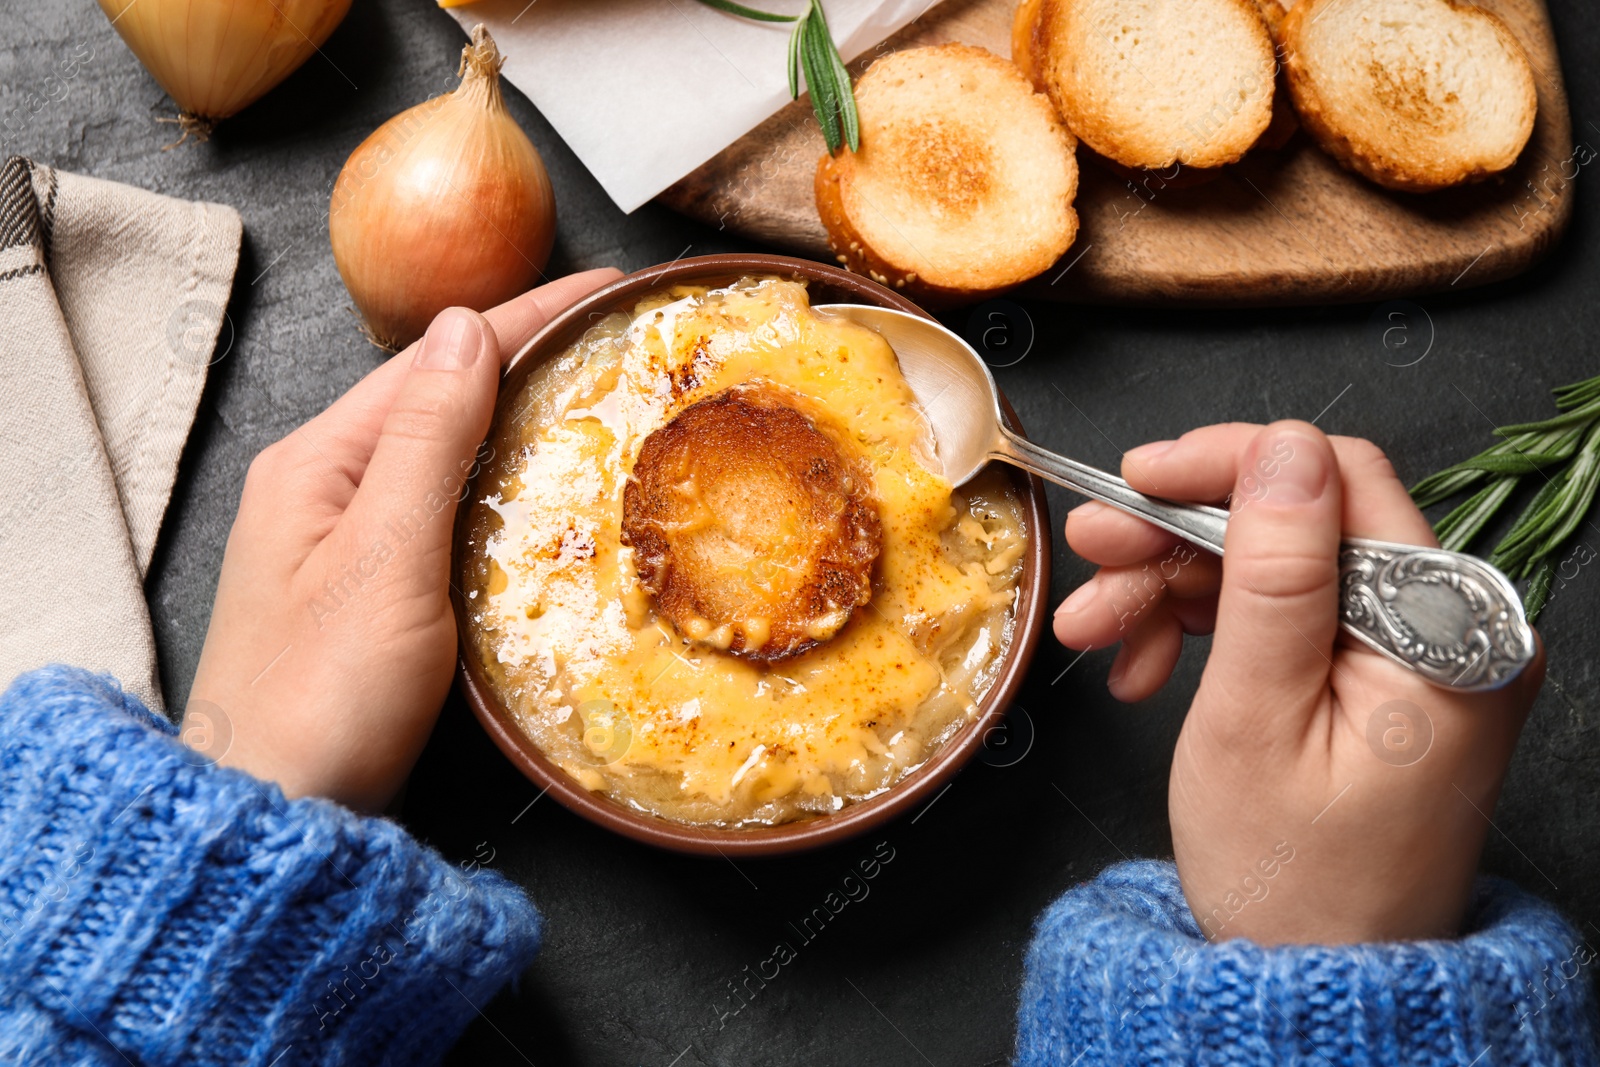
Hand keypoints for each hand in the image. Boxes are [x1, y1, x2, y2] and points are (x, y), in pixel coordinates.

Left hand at [185, 269, 622, 811]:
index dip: (522, 317)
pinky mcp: (372, 595)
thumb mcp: (382, 557)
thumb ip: (424, 440)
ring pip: (444, 455)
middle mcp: (323, 492)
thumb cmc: (321, 697)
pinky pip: (446, 510)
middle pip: (437, 398)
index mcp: (315, 465)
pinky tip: (539, 490)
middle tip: (612, 337)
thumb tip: (462, 328)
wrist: (275, 819)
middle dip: (523, 357)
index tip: (602, 288)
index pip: (434, 362)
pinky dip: (499, 484)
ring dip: (514, 417)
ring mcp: (344, 545)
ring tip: (592, 395)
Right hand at [1053, 421, 1543, 943]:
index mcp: (1445, 632)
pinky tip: (1146, 664)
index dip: (1227, 465)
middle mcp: (1450, 629)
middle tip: (1096, 555)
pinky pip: (1287, 616)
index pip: (1338, 480)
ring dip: (1176, 584)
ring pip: (1279, 566)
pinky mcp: (1380, 677)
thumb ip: (1273, 575)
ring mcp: (1416, 653)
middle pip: (1300, 523)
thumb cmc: (1290, 878)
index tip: (1139, 477)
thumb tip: (1279, 449)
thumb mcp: (1257, 717)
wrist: (1309, 982)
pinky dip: (1206, 628)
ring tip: (1098, 629)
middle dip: (1182, 534)